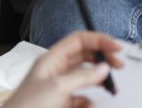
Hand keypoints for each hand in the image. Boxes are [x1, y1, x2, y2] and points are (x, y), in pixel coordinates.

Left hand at [3, 31, 123, 107]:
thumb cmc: (24, 107)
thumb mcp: (57, 87)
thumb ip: (82, 76)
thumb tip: (102, 68)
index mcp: (52, 59)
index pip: (79, 40)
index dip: (99, 40)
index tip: (115, 47)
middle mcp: (55, 71)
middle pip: (85, 57)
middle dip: (102, 60)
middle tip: (117, 65)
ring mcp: (58, 88)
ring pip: (85, 78)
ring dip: (99, 82)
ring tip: (110, 87)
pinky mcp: (60, 103)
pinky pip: (81, 98)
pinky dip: (90, 101)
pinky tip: (92, 104)